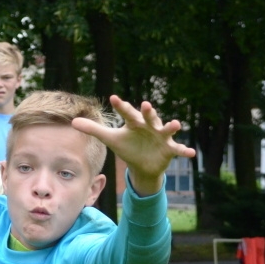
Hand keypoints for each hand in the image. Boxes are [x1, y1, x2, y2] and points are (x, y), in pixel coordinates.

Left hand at [71, 95, 195, 195]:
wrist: (143, 165)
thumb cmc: (128, 146)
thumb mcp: (111, 139)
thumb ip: (94, 130)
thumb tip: (72, 122)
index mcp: (135, 123)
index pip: (127, 113)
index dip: (122, 107)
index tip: (115, 99)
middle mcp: (149, 126)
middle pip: (148, 117)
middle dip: (149, 112)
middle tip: (146, 104)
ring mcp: (161, 137)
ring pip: (166, 130)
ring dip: (171, 127)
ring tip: (176, 124)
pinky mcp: (169, 149)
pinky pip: (178, 149)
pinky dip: (185, 150)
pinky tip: (192, 153)